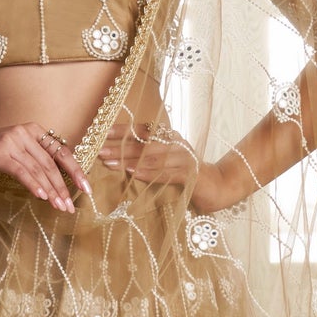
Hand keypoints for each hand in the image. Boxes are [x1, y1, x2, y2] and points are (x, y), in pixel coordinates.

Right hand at [0, 121, 90, 213]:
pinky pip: (21, 171)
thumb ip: (35, 159)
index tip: (86, 188)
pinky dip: (33, 184)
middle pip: (51, 164)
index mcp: (34, 131)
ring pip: (38, 170)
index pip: (61, 152)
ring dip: (51, 191)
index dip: (75, 170)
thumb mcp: (16, 151)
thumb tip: (58, 182)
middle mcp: (25, 133)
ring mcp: (11, 141)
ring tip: (59, 207)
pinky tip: (42, 197)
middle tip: (70, 207)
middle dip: (63, 187)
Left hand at [96, 119, 235, 212]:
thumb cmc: (187, 176)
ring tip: (108, 163)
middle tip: (98, 150)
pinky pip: (165, 172)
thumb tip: (118, 158)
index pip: (141, 131)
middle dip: (118, 147)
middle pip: (142, 144)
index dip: (121, 131)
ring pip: (150, 157)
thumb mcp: (167, 163)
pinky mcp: (190, 174)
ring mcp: (183, 158)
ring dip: (127, 160)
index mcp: (169, 138)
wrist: (218, 186)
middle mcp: (175, 143)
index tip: (100, 132)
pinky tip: (132, 173)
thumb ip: (148, 157)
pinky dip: (147, 173)